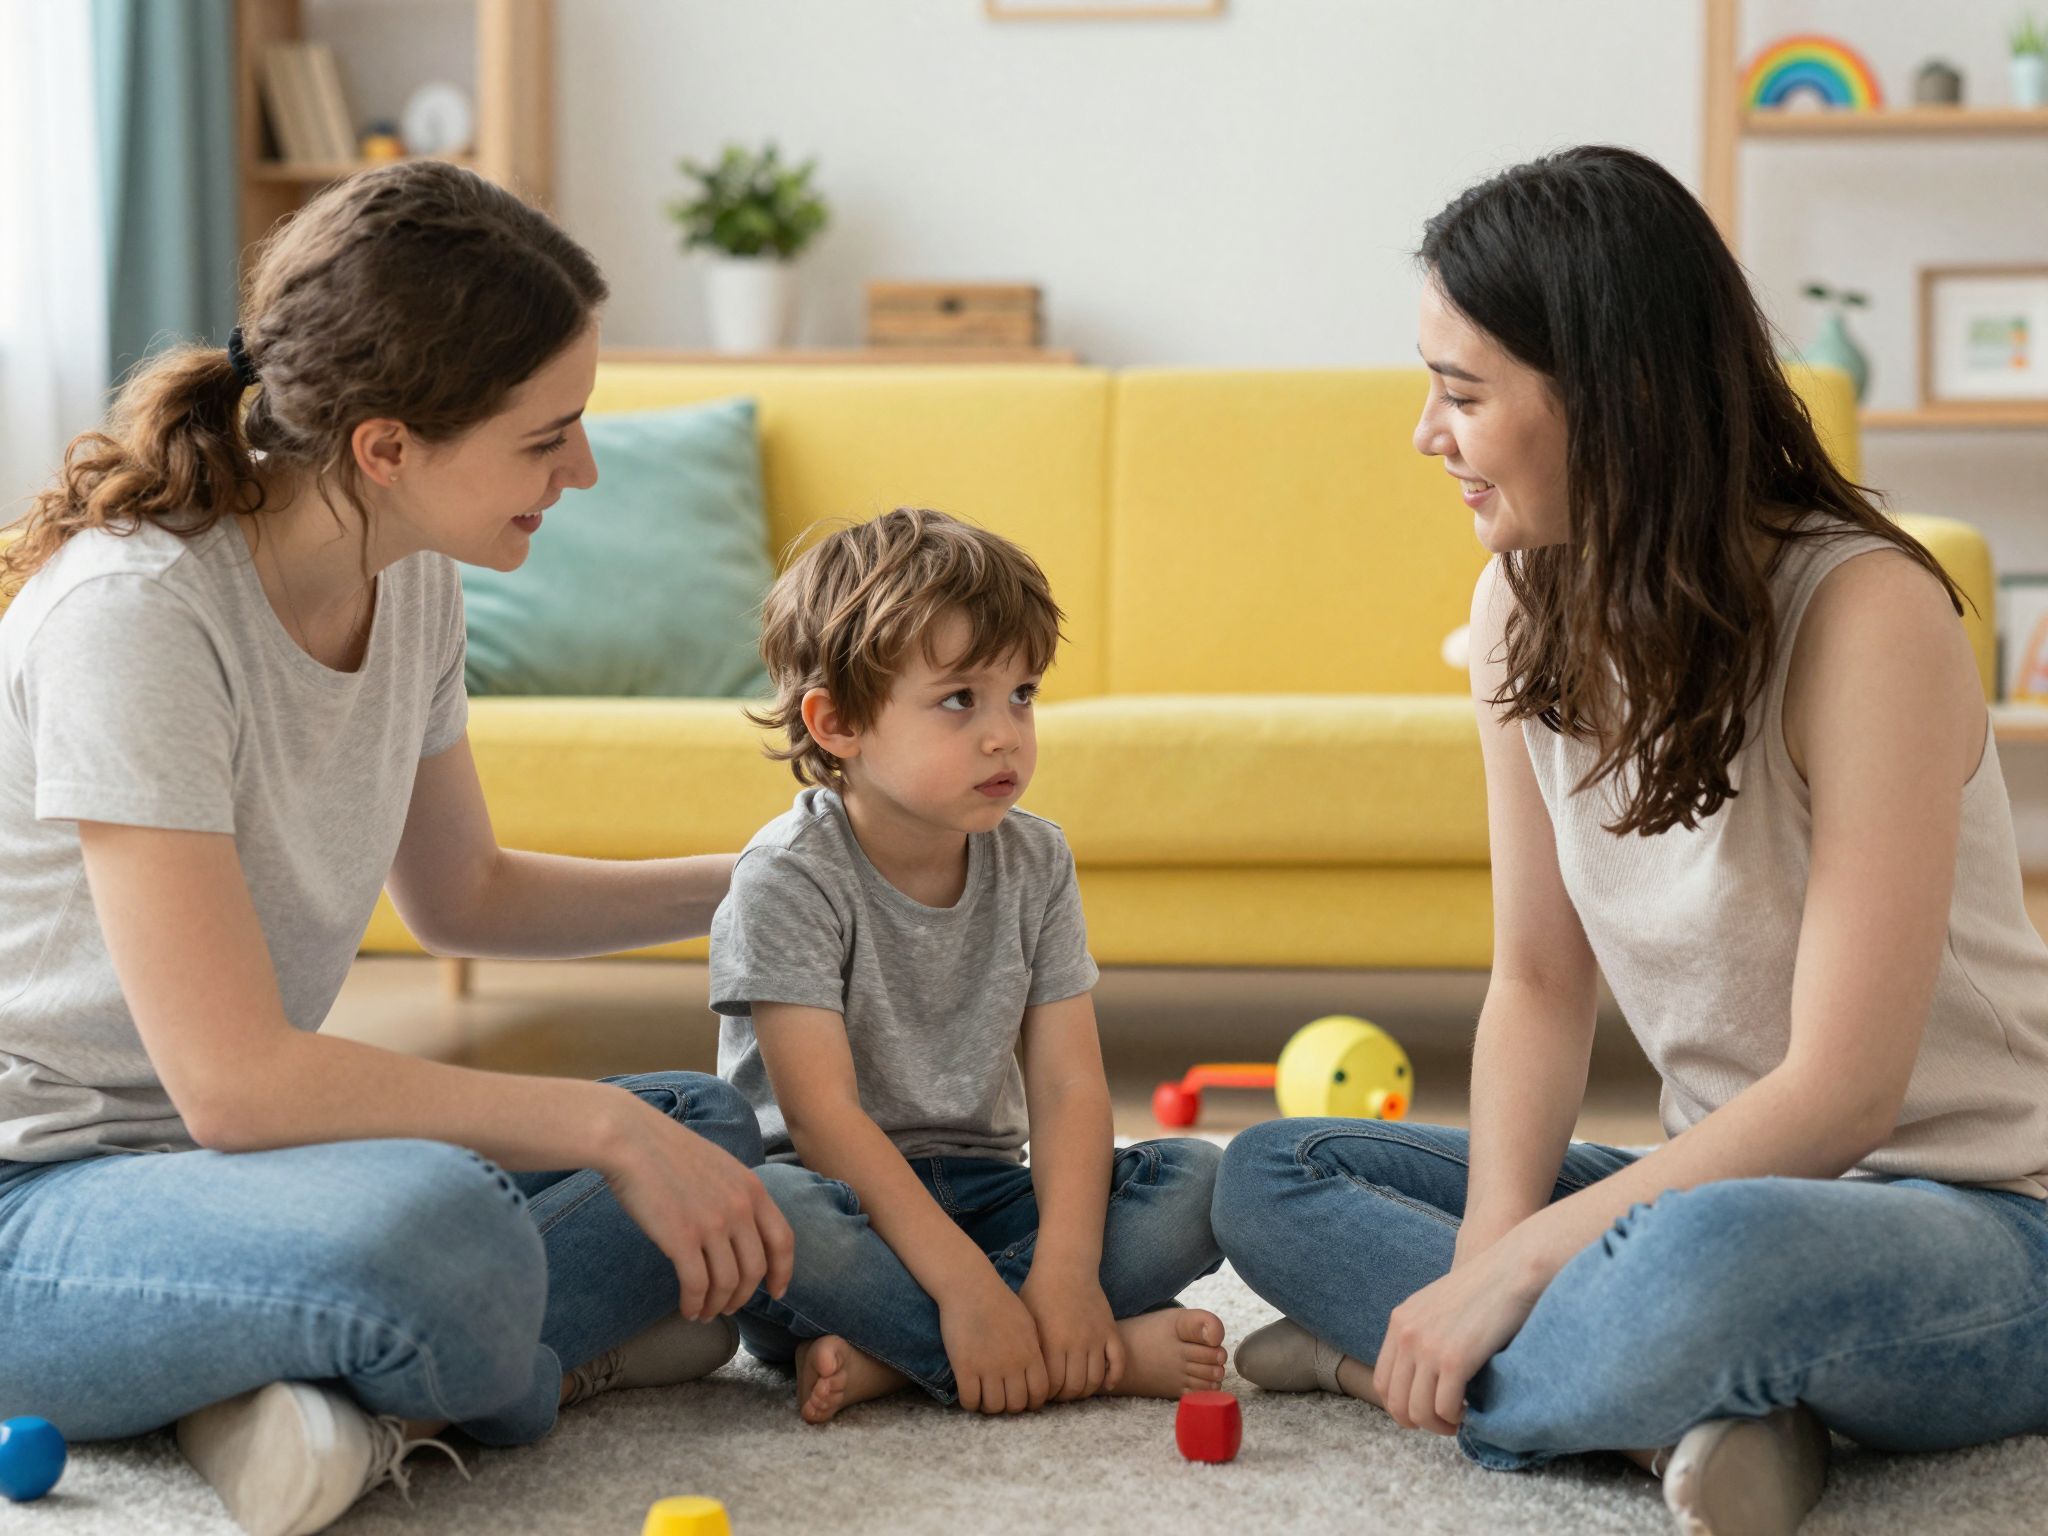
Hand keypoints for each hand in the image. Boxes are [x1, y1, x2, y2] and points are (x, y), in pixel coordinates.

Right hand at [601, 1095, 794, 1321]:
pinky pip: (696, 1286)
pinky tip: (687, 1309)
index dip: (783, 1272)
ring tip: (705, 1312)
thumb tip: (741, 1231)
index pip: (783, 1240)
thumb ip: (736, 1195)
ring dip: (717, 1305)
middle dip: (744, 1296)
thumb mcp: (720, 1165)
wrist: (632, 1140)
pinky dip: (694, 1304)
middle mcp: (739, 1208)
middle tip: (728, 1307)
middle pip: (755, 1269)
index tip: (777, 1292)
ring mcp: (712, 1224)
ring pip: (727, 1283)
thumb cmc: (668, 1151)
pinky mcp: (681, 1238)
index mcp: (752, 1189)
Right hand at [940, 1273, 1050, 1413]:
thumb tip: (1038, 1374)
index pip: (1039, 1394)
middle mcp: (1013, 1365)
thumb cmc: (999, 1301)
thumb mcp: (1027, 1323)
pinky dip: (970, 1402)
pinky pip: (970, 1400)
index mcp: (1031, 1354)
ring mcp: (988, 1367)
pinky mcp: (965, 1367)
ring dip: (989, 1406)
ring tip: (983, 1396)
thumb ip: (1035, 1350)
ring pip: (994, 1407)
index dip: (1031, 1402)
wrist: (970, 1286)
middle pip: (1017, 1405)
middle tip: (1000, 1397)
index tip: (1021, 1397)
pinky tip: (968, 1392)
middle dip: (1009, 1406)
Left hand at [1019, 1264, 1123, 1400]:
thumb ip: (1030, 1350)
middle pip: (1075, 1387)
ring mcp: (1096, 1337)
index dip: (1047, 1394)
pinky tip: (1106, 1384)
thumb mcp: (1027, 1320)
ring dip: (1086, 1390)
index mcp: (1053, 1342)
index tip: (1043, 1393)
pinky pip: (1119, 1362)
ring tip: (1076, 1388)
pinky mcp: (1110, 1330)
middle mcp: (1076, 1343)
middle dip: (1065, 1396)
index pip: (1053, 1385)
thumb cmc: (1039, 1292)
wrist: (1066, 1266)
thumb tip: (1027, 1378)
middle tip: (1059, 1394)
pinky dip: (1114, 1377)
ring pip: (1096, 1379)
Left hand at [1372, 1239, 1544, 1436]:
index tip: (1425, 1410)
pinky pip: (1445, 1408)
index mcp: (1399, 1322)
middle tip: (1443, 1423)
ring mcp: (1428, 1347)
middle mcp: (1407, 1335)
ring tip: (1457, 1420)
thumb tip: (1420, 1375)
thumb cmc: (1482, 1291)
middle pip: (1395, 1402)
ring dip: (1438, 1426)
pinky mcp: (1454, 1359)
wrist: (1510, 1270)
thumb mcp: (1436, 1307)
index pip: (1382, 1382)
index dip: (1400, 1406)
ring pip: (1418, 1412)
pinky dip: (1456, 1418)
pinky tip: (1469, 1410)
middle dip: (1418, 1422)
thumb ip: (1422, 1333)